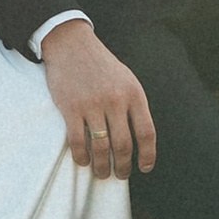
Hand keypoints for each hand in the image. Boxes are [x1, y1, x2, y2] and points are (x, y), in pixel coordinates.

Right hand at [42, 21, 155, 176]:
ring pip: (101, 148)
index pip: (146, 132)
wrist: (71, 44)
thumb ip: (133, 105)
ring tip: (102, 173)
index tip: (145, 168)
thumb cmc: (101, 65)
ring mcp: (92, 104)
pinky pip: (78, 141)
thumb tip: (140, 139)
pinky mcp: (70, 108)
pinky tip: (84, 161)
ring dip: (102, 167)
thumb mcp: (126, 79)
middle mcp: (115, 100)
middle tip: (121, 175)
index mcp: (133, 93)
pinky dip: (81, 157)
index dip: (148, 155)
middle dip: (123, 166)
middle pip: (124, 145)